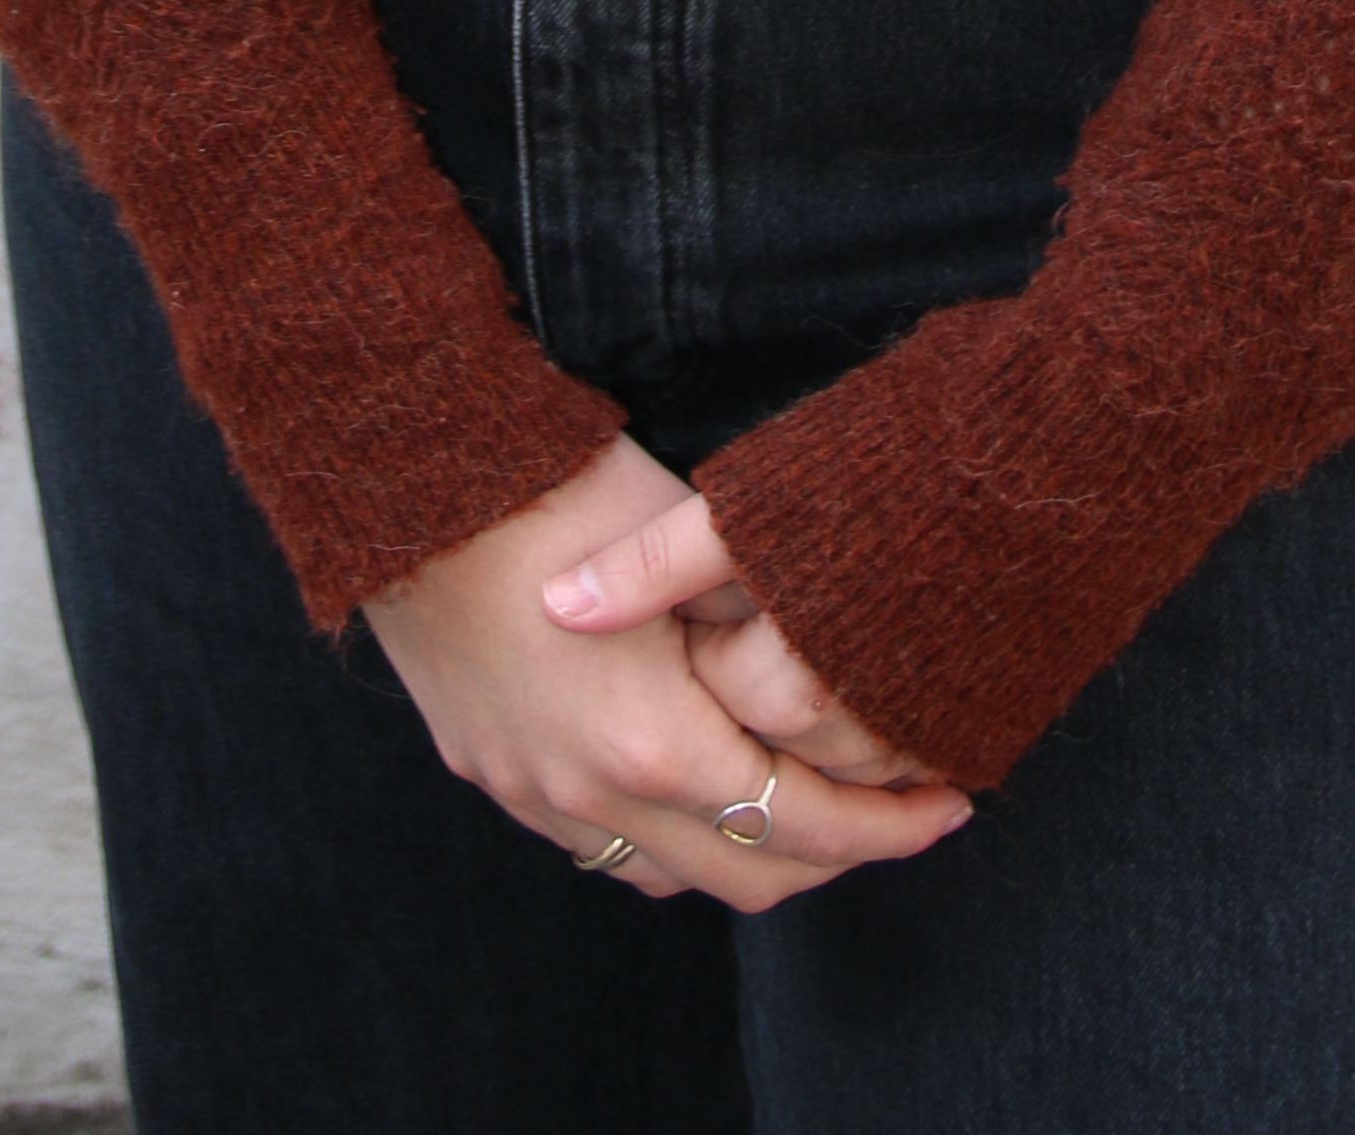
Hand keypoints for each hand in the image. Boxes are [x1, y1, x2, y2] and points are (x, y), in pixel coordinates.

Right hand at [366, 432, 969, 910]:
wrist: (404, 479)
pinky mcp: (495, 771)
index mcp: (657, 745)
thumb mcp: (690, 529)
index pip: (804, 824)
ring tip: (811, 803)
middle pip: (748, 875)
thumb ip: (765, 610)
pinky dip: (670, 840)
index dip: (888, 824)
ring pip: (671, 875)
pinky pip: (602, 847)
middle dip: (839, 854)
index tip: (950, 802)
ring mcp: (535, 793)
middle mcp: (594, 795)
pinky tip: (702, 792)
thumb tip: (842, 639)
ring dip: (751, 853)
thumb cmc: (556, 484)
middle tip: (901, 813)